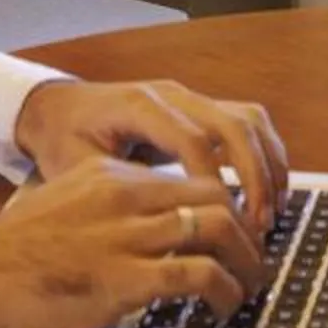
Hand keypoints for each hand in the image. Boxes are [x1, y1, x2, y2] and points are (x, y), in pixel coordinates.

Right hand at [0, 159, 261, 327]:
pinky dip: (224, 292)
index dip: (225, 208)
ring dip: (247, 262)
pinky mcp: (125, 278)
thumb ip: (108, 209)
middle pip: (215, 198)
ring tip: (251, 286)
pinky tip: (223, 307)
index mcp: (110, 177)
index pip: (190, 179)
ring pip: (216, 230)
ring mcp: (126, 236)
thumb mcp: (65, 205)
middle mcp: (124, 197)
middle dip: (248, 232)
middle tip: (257, 260)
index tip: (237, 233)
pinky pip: (199, 276)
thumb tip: (150, 229)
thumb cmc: (15, 253)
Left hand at [12, 78, 288, 239]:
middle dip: (254, 176)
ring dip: (268, 165)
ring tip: (270, 212)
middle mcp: (173, 95)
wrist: (57, 106)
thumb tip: (157, 233)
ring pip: (249, 118)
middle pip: (233, 124)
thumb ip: (116, 192)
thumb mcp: (77, 168)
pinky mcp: (200, 108)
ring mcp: (190, 98)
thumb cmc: (63, 139)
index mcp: (140, 106)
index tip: (223, 226)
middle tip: (258, 225)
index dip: (213, 184)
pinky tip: (267, 194)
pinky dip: (265, 155)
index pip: (193, 140)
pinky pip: (246, 122)